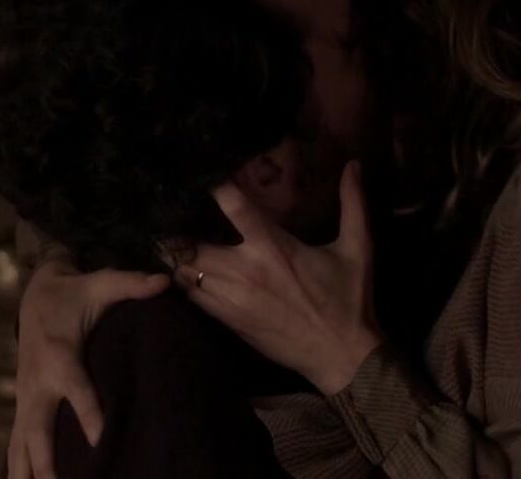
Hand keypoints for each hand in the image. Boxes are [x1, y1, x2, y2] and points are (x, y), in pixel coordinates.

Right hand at [8, 251, 169, 478]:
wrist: (35, 293)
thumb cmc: (75, 292)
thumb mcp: (102, 282)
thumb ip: (133, 283)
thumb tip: (166, 282)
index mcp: (60, 355)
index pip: (77, 389)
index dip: (89, 414)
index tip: (100, 440)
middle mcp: (38, 382)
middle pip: (39, 429)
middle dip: (46, 461)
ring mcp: (26, 397)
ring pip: (21, 444)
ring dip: (26, 473)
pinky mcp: (23, 405)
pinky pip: (17, 443)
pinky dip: (18, 468)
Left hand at [176, 161, 382, 394]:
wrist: (340, 355)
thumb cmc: (348, 299)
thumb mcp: (357, 248)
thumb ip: (353, 203)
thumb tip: (353, 165)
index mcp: (273, 246)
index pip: (233, 205)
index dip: (213, 185)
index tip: (199, 173)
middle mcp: (245, 270)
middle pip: (191, 244)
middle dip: (173, 228)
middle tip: (163, 210)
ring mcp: (231, 298)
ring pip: (184, 272)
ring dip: (174, 255)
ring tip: (163, 236)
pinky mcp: (228, 320)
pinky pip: (192, 297)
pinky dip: (182, 281)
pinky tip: (176, 269)